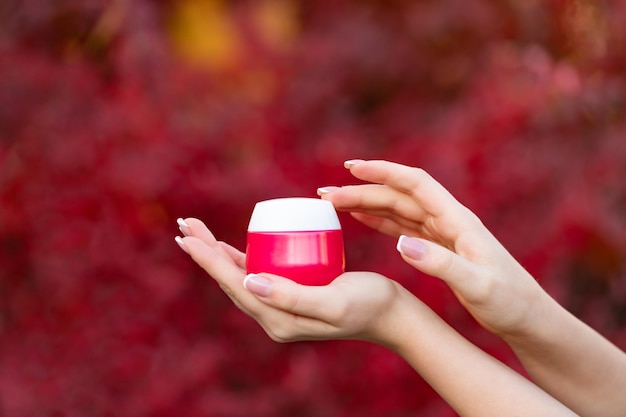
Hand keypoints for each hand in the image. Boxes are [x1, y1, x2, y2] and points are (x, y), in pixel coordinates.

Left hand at [175, 218, 414, 346]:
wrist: (392, 313)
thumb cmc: (369, 304)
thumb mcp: (333, 301)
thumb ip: (292, 297)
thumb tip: (247, 283)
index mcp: (279, 320)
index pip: (234, 286)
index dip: (208, 260)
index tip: (187, 237)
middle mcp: (275, 316)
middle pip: (230, 280)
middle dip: (206, 252)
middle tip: (184, 225)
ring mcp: (282, 306)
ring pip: (240, 276)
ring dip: (217, 254)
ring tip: (197, 231)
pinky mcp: (292, 294)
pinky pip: (259, 274)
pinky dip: (240, 259)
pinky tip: (228, 248)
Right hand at [318, 160, 549, 337]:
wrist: (526, 315)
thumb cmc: (508, 301)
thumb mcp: (478, 286)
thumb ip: (441, 264)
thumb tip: (401, 243)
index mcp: (457, 220)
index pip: (415, 184)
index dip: (383, 172)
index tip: (351, 168)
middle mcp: (448, 220)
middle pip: (399, 196)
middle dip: (362, 190)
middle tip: (326, 195)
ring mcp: (442, 233)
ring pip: (397, 209)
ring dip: (366, 203)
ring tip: (334, 203)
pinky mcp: (438, 247)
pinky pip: (403, 226)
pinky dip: (379, 220)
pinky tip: (361, 218)